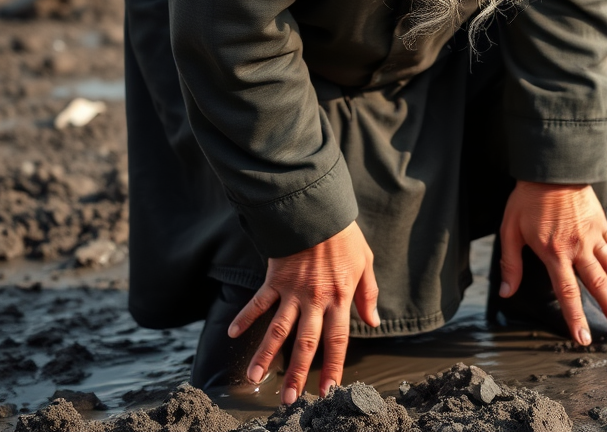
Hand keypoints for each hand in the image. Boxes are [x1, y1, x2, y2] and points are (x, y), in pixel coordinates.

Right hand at [227, 221, 378, 402]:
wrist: (319, 208)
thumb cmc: (344, 235)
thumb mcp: (365, 261)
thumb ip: (369, 293)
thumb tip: (374, 321)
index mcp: (340, 297)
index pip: (337, 340)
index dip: (333, 367)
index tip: (327, 391)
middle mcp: (315, 299)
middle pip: (305, 343)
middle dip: (296, 373)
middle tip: (288, 399)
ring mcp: (293, 290)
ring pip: (277, 329)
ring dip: (265, 355)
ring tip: (254, 378)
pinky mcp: (275, 278)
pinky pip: (258, 302)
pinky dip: (245, 317)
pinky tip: (232, 334)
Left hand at [498, 180, 606, 345]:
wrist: (550, 165)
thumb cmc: (527, 197)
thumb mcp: (510, 229)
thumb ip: (511, 263)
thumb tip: (506, 292)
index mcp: (555, 252)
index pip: (568, 293)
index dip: (577, 318)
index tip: (585, 339)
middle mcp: (578, 246)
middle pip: (599, 285)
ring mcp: (592, 233)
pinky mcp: (600, 219)